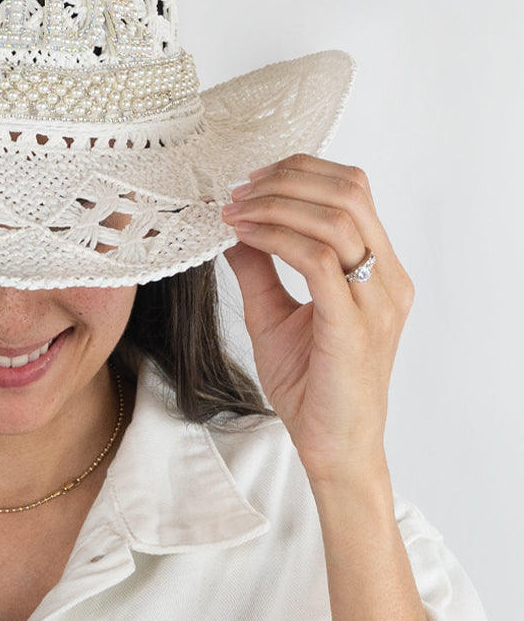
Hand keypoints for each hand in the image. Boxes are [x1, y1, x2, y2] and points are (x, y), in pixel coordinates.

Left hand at [221, 154, 413, 486]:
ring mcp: (376, 301)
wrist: (332, 447)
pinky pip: (319, 260)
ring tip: (235, 212)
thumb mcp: (273, 314)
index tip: (250, 182)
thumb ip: (260, 268)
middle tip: (239, 191)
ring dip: (276, 205)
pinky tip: (245, 237)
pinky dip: (277, 238)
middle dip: (286, 179)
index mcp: (378, 269)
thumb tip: (234, 227)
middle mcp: (387, 279)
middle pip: (350, 191)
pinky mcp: (353, 325)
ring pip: (337, 218)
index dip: (300, 172)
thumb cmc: (310, 385)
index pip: (353, 190)